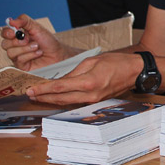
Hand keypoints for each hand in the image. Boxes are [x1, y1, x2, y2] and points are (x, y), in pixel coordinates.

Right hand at [0, 15, 72, 70]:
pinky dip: (30, 55)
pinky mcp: (21, 66)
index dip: (6, 32)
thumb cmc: (48, 41)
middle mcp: (16, 46)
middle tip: (28, 39)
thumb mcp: (37, 27)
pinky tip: (38, 53)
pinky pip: (19, 60)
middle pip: (4, 44)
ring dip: (25, 48)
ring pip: (10, 52)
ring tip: (36, 46)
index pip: (4, 33)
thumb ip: (24, 21)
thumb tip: (10, 21)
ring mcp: (17, 57)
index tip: (14, 32)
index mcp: (18, 36)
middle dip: (16, 41)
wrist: (58, 54)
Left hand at [26, 52, 140, 104]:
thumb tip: (61, 81)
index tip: (30, 89)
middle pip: (60, 99)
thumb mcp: (92, 61)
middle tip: (29, 94)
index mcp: (88, 82)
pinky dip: (63, 100)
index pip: (59, 88)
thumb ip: (74, 71)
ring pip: (66, 103)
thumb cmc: (116, 62)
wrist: (134, 72)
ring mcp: (93, 101)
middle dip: (43, 97)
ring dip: (51, 100)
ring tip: (38, 96)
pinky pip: (75, 102)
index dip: (43, 89)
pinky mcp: (95, 102)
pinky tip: (55, 98)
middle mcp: (89, 95)